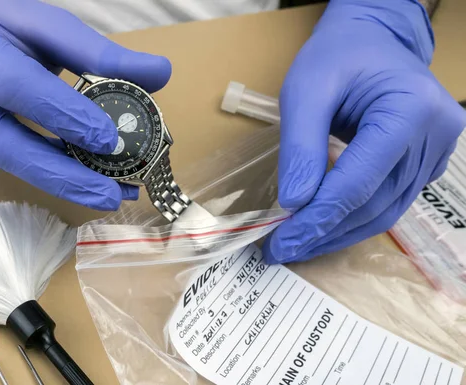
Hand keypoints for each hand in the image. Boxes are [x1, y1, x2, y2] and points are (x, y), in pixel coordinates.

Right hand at [0, 0, 170, 209]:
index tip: (108, 139)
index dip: (60, 113)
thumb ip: (94, 52)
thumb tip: (159, 74)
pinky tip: (65, 170)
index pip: (11, 82)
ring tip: (103, 190)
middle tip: (109, 195)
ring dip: (53, 178)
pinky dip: (32, 166)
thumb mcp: (37, 21)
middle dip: (59, 174)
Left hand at [264, 0, 465, 262]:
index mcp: (410, 110)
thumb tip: (294, 203)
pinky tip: (325, 226)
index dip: (318, 218)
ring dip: (340, 233)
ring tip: (299, 246)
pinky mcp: (427, 160)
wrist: (372, 37)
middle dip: (325, 232)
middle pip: (376, 204)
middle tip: (284, 251)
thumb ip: (301, 146)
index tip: (282, 242)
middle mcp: (436, 134)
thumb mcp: (306, 90)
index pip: (360, 182)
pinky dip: (356, 218)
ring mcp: (438, 150)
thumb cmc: (338, 54)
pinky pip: (391, 200)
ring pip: (387, 211)